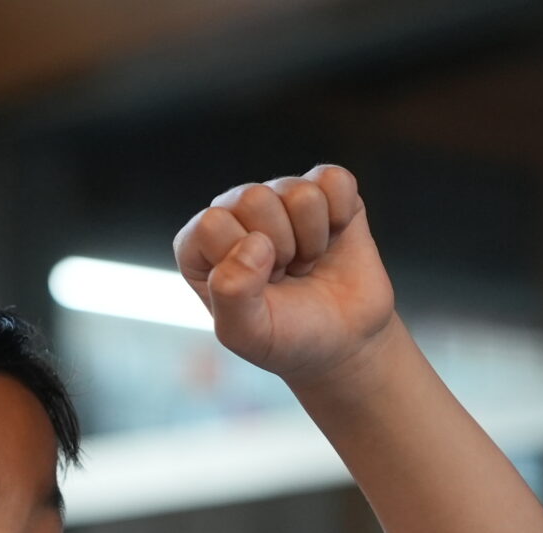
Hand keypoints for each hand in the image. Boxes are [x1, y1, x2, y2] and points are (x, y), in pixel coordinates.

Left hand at [172, 165, 396, 383]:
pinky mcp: (325, 190)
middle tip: (285, 275)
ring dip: (312, 240)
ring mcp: (281, 197)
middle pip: (255, 198)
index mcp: (200, 244)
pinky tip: (332, 239)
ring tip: (305, 263)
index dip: (245, 262)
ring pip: (300, 193)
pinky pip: (335, 180)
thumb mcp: (246, 334)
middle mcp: (236, 212)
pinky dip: (342, 217)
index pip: (212, 224)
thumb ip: (230, 296)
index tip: (258, 287)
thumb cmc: (286, 337)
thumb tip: (253, 243)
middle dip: (282, 249)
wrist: (342, 341)